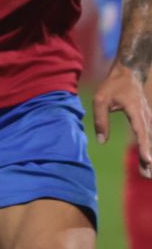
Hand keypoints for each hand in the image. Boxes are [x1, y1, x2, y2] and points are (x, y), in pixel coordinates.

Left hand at [93, 63, 151, 177]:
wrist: (129, 73)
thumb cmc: (112, 86)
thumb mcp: (100, 100)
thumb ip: (101, 120)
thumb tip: (101, 141)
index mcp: (135, 110)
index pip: (141, 131)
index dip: (144, 146)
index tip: (147, 160)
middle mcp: (145, 115)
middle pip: (148, 139)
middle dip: (149, 158)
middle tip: (148, 175)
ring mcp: (148, 117)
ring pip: (151, 139)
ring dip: (150, 155)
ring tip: (148, 173)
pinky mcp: (147, 119)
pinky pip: (150, 135)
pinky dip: (150, 147)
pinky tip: (149, 161)